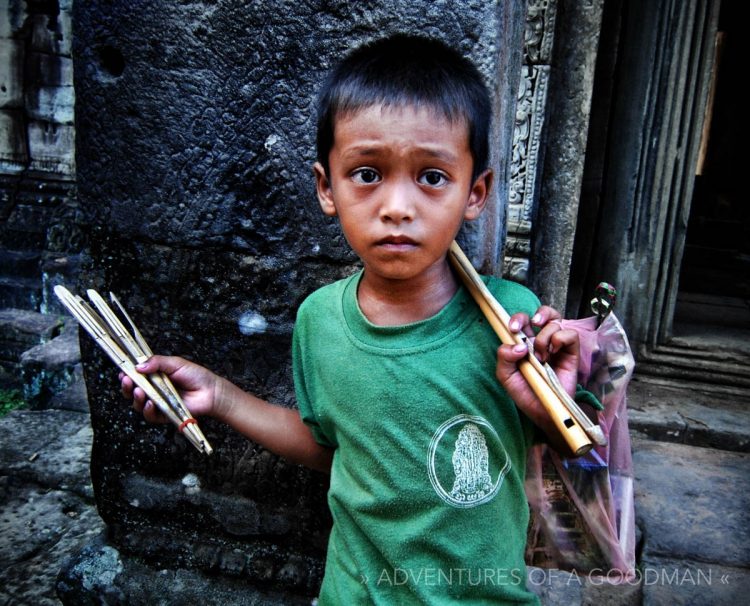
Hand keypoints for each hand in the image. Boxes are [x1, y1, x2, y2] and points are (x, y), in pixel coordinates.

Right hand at [119, 356, 218, 422]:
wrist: (210, 391)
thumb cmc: (195, 375)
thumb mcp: (175, 363)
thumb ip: (157, 362)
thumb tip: (138, 366)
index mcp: (154, 376)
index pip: (135, 376)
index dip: (126, 375)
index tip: (122, 372)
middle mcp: (153, 390)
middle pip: (132, 391)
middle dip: (126, 387)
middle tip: (127, 381)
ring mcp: (157, 403)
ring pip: (138, 404)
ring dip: (136, 398)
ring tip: (139, 390)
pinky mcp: (163, 415)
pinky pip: (150, 415)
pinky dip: (147, 410)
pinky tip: (150, 403)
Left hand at [495, 305, 579, 437]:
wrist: (544, 413)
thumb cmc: (525, 394)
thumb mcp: (506, 377)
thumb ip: (504, 358)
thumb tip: (518, 345)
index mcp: (525, 344)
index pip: (523, 322)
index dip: (518, 319)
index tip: (512, 329)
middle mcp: (542, 342)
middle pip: (544, 315)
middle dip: (538, 314)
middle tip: (533, 325)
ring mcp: (557, 347)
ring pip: (556, 321)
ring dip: (545, 336)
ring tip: (542, 356)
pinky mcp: (571, 353)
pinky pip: (570, 334)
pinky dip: (560, 339)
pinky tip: (553, 354)